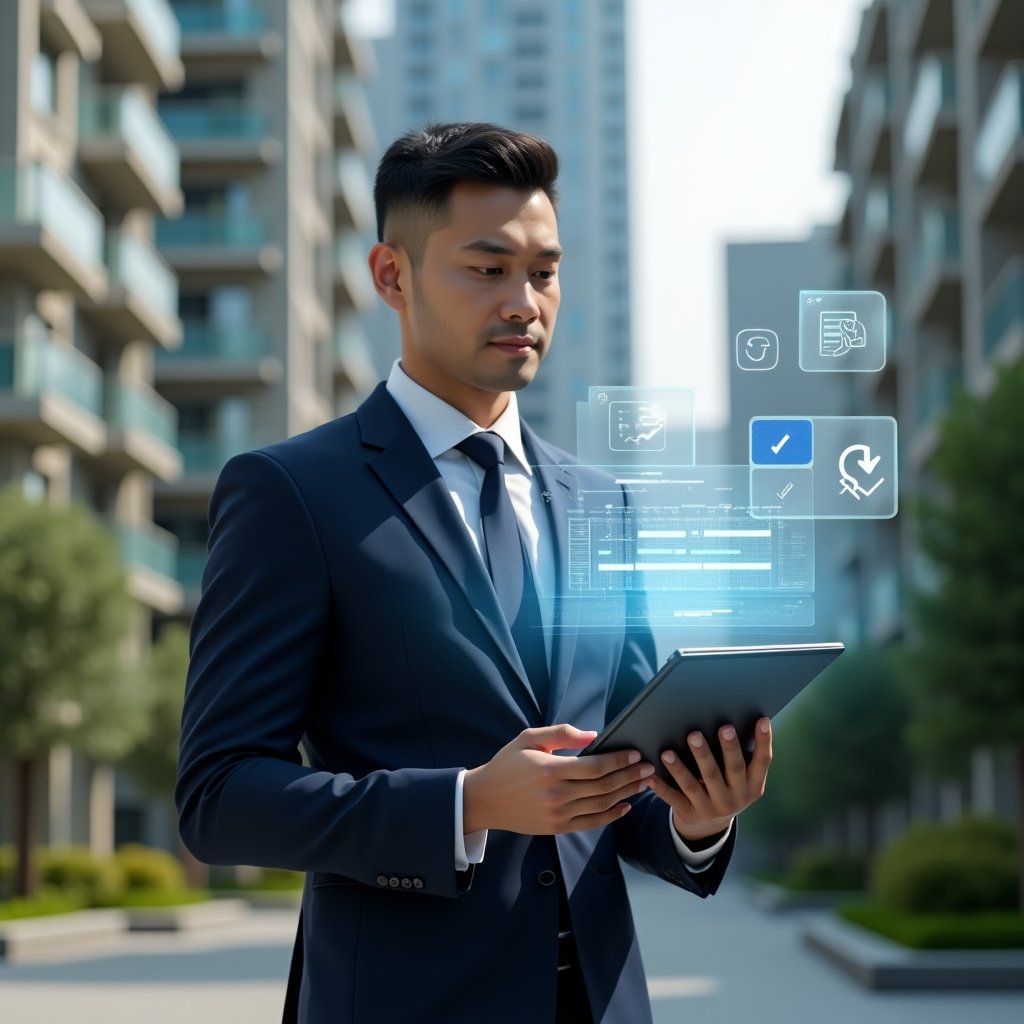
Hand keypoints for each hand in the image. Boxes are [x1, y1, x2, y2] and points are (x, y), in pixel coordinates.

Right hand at [463, 724, 655, 835]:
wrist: (485, 799)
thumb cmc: (507, 764)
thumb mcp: (529, 738)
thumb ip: (562, 734)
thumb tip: (594, 735)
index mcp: (550, 770)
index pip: (595, 767)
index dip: (619, 760)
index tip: (635, 753)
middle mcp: (557, 795)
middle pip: (604, 787)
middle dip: (630, 775)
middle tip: (649, 767)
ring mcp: (558, 815)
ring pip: (602, 805)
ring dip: (626, 794)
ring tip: (643, 783)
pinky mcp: (557, 828)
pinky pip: (591, 823)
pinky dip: (611, 816)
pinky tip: (625, 806)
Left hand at [645, 718, 771, 842]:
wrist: (708, 828)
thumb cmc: (726, 788)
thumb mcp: (741, 780)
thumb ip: (742, 757)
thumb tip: (740, 717)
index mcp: (753, 787)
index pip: (762, 762)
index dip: (764, 741)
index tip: (763, 720)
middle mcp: (735, 798)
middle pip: (730, 770)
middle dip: (725, 748)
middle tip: (721, 727)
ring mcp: (712, 808)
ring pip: (695, 785)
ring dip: (681, 768)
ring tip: (669, 752)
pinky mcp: (690, 814)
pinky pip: (674, 798)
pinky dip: (661, 787)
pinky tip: (650, 776)